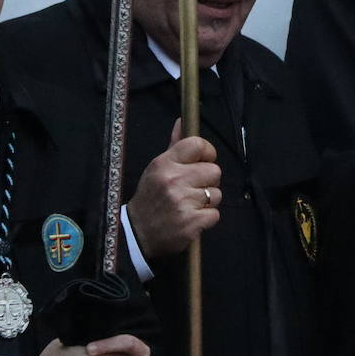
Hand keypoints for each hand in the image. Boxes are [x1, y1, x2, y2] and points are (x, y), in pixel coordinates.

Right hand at [128, 119, 221, 259]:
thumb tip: (183, 121)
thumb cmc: (150, 198)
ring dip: (207, 201)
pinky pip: (215, 214)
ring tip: (190, 205)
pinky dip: (206, 218)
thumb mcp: (157, 169)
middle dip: (208, 181)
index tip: (204, 161)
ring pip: (217, 194)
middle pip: (214, 171)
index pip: (198, 145)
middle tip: (194, 188)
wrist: (137, 234)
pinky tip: (192, 218)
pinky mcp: (190, 222)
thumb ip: (175, 146)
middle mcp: (173, 180)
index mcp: (164, 163)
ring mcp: (182, 202)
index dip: (207, 152)